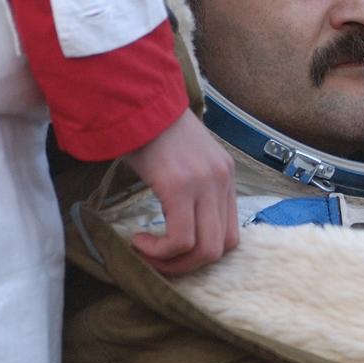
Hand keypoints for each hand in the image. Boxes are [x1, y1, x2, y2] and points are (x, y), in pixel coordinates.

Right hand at [121, 110, 238, 274]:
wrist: (133, 97)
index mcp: (225, 175)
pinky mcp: (180, 186)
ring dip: (173, 263)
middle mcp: (222, 180)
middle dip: (188, 265)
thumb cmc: (149, 128)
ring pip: (205, 249)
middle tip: (158, 259)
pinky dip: (160, 252)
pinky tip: (138, 241)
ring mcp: (204, 183)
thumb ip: (189, 187)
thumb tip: (179, 222)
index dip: (202, 251)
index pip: (230, 233)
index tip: (173, 249)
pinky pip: (180, 239)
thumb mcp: (181, 159)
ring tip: (146, 252)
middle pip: (222, 247)